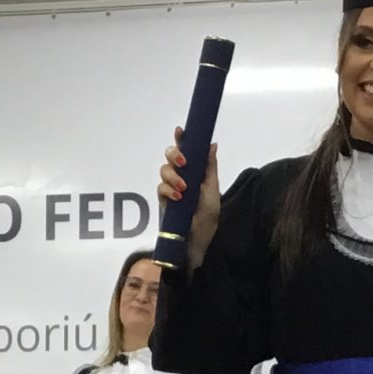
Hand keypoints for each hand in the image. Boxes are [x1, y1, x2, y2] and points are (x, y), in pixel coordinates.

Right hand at [160, 130, 222, 265]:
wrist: (197, 243)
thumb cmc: (207, 218)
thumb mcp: (212, 190)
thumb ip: (209, 167)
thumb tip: (211, 144)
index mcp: (194, 172)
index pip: (187, 151)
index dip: (182, 139)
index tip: (180, 130)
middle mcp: (181, 177)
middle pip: (170, 156)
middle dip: (175, 155)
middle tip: (184, 162)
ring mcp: (170, 188)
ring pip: (163, 170)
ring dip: (173, 176)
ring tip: (183, 189)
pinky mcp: (163, 201)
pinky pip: (160, 188)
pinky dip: (168, 190)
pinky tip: (178, 197)